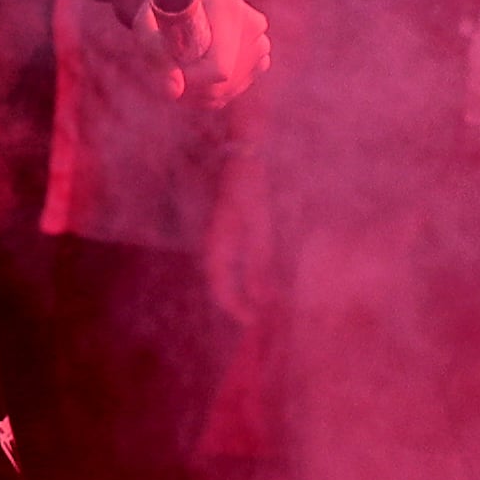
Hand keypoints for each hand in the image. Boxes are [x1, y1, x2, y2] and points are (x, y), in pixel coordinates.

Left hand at [138, 0, 270, 105]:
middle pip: (224, 83)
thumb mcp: (146, 25)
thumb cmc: (161, 11)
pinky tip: (197, 75)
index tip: (171, 73)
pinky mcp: (260, 59)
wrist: (182, 2)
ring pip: (229, 90)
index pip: (219, 68)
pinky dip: (212, 93)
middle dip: (193, 88)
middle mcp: (252, 25)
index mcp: (229, 9)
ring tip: (180, 70)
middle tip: (171, 71)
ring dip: (200, 92)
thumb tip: (175, 91)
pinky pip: (234, 91)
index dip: (192, 81)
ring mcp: (261, 43)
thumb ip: (153, 53)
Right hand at [206, 143, 278, 325]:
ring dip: (244, 291)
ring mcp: (223, 238)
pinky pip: (237, 261)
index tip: (252, 324)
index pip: (220, 289)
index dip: (235, 309)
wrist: (245, 156)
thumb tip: (262, 299)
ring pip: (229, 274)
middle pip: (222, 284)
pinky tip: (264, 278)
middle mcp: (215, 245)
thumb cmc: (251, 190)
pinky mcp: (233, 230)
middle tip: (260, 319)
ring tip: (264, 304)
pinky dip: (249, 275)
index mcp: (216, 247)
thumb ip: (260, 264)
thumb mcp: (259, 229)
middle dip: (239, 304)